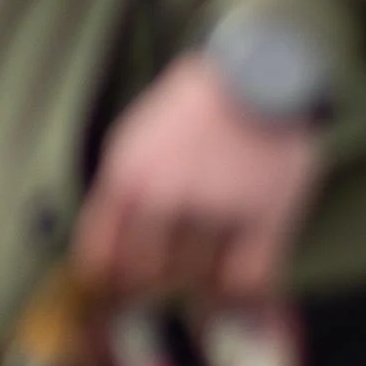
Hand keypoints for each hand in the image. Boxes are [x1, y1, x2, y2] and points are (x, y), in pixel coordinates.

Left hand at [75, 52, 324, 306]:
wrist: (257, 73)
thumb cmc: (195, 106)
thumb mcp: (135, 140)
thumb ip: (120, 195)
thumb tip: (107, 254)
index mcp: (126, 178)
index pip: (101, 255)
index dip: (107, 282)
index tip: (114, 293)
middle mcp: (164, 197)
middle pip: (148, 276)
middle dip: (156, 284)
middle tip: (170, 281)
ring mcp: (215, 207)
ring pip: (197, 280)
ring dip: (202, 283)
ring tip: (212, 267)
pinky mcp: (264, 215)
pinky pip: (247, 279)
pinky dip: (244, 292)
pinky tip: (245, 288)